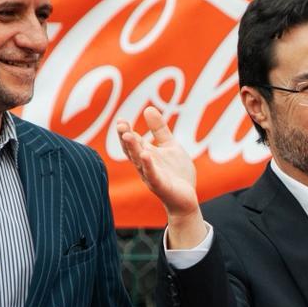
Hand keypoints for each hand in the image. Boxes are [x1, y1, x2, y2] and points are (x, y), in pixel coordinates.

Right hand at [115, 107, 206, 247]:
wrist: (187, 198)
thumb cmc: (176, 173)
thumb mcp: (169, 145)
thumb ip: (159, 129)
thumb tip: (148, 108)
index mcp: (146, 154)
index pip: (133, 141)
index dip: (126, 131)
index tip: (120, 120)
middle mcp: (145, 165)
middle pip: (132, 150)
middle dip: (126, 138)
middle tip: (120, 125)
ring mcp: (151, 176)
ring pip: (139, 162)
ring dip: (133, 149)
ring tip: (128, 136)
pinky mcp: (161, 186)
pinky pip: (153, 175)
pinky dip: (148, 165)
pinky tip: (145, 155)